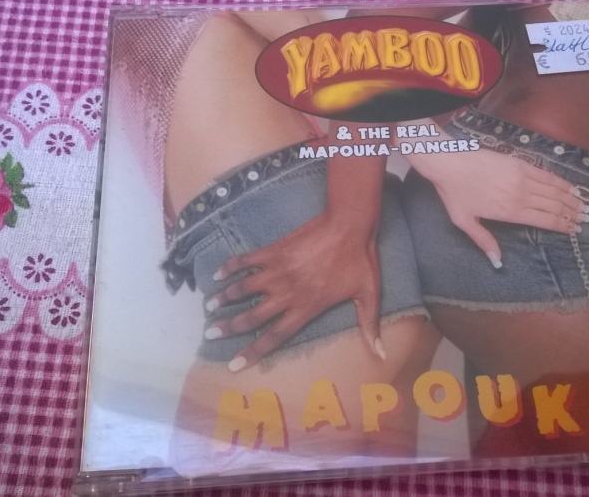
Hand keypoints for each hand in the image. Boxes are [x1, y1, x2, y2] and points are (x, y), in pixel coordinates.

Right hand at [205, 210, 383, 371]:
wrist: (349, 224)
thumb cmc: (360, 260)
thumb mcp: (369, 295)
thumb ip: (369, 326)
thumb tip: (380, 353)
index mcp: (307, 307)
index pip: (275, 336)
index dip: (253, 351)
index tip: (234, 364)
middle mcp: (288, 293)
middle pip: (253, 316)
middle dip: (229, 327)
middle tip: (211, 333)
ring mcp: (278, 270)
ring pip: (244, 289)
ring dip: (224, 298)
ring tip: (208, 306)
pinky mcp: (274, 251)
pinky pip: (246, 261)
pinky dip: (230, 267)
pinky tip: (218, 274)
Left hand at [409, 149, 588, 267]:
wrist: (450, 162)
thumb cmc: (455, 193)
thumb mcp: (464, 221)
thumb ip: (483, 240)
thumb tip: (497, 262)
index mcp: (510, 212)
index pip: (544, 220)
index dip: (562, 225)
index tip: (574, 230)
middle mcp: (521, 195)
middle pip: (553, 206)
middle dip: (571, 214)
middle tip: (585, 219)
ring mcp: (522, 178)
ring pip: (554, 191)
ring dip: (571, 199)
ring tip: (584, 205)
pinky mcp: (520, 163)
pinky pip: (546, 174)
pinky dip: (561, 182)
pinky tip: (570, 187)